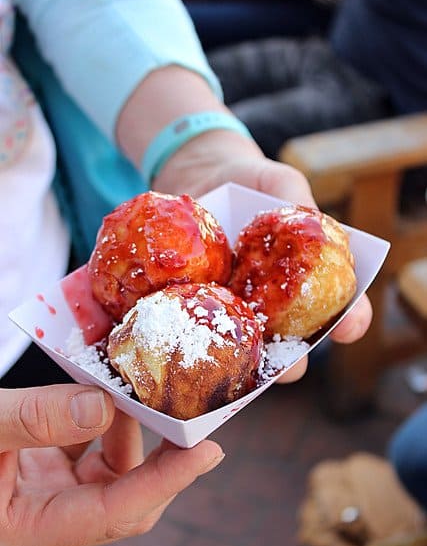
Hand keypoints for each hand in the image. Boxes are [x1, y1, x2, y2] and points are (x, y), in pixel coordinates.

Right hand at [0, 384, 223, 545]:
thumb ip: (32, 419)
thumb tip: (102, 406)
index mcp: (26, 530)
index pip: (116, 513)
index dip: (167, 482)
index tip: (209, 451)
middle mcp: (43, 523)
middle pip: (125, 501)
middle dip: (162, 460)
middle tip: (193, 417)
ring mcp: (45, 501)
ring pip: (112, 477)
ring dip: (133, 435)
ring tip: (141, 394)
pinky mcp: (44, 476)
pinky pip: (91, 456)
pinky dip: (106, 427)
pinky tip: (108, 398)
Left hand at [153, 129, 372, 383]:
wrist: (199, 177)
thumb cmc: (250, 180)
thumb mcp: (276, 180)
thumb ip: (294, 198)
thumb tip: (311, 217)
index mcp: (304, 276)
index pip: (336, 304)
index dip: (349, 319)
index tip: (350, 328)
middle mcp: (273, 300)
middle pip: (289, 341)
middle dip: (292, 361)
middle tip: (289, 367)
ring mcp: (234, 306)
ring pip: (243, 345)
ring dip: (243, 362)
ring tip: (239, 368)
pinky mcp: (198, 305)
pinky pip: (196, 323)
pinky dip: (193, 335)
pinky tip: (186, 339)